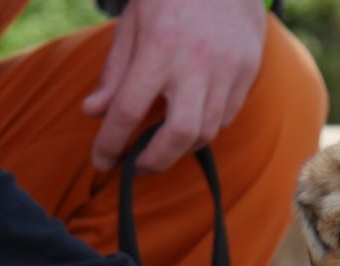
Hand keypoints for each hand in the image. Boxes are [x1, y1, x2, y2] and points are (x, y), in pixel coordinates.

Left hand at [82, 0, 266, 173]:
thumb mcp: (133, 22)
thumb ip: (115, 70)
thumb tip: (94, 112)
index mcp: (158, 46)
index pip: (128, 108)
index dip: (111, 141)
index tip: (102, 160)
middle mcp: (195, 62)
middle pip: (179, 134)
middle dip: (156, 160)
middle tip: (137, 167)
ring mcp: (226, 70)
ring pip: (206, 132)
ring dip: (180, 148)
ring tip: (161, 147)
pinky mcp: (246, 73)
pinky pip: (224, 117)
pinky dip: (204, 126)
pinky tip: (190, 118)